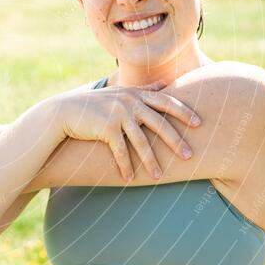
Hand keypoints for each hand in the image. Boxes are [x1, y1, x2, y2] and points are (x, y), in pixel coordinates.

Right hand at [51, 80, 200, 180]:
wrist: (65, 111)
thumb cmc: (94, 104)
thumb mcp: (119, 92)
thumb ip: (142, 90)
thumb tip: (163, 85)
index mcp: (135, 94)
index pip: (165, 101)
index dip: (184, 111)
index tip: (200, 123)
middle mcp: (129, 102)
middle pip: (159, 123)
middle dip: (176, 141)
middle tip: (190, 155)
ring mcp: (118, 115)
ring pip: (141, 142)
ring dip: (151, 161)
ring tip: (158, 176)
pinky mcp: (106, 129)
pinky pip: (120, 151)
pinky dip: (125, 166)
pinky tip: (130, 179)